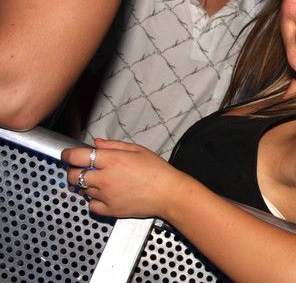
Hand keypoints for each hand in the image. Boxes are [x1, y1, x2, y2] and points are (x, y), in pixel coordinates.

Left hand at [62, 138, 183, 218]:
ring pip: (82, 190)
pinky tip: (103, 195)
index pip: (77, 156)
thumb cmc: (157, 170)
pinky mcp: (110, 210)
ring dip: (86, 184)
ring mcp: (106, 196)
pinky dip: (93, 200)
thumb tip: (96, 143)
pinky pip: (91, 206)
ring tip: (100, 181)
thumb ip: (114, 145)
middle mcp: (105, 178)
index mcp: (112, 160)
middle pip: (74, 175)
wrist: (169, 193)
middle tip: (81, 169)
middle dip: (73, 171)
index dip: (67, 154)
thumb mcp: (137, 150)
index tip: (67, 155)